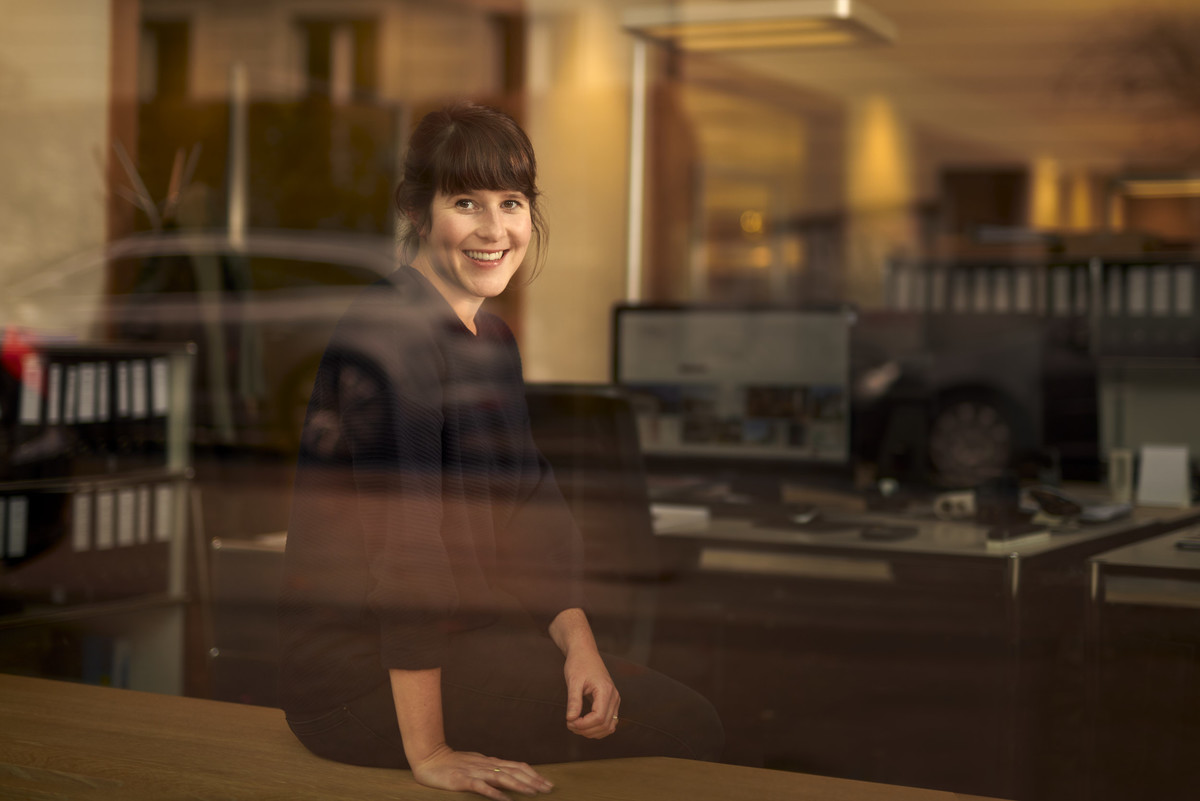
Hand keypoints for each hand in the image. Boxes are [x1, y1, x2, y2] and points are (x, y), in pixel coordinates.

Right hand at [410, 744, 553, 800]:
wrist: (430, 758)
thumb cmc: (454, 763)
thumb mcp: (477, 764)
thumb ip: (492, 769)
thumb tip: (510, 774)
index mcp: (490, 762)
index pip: (517, 766)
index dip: (534, 774)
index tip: (547, 783)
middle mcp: (486, 765)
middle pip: (514, 771)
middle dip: (533, 780)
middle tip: (548, 789)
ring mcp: (475, 772)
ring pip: (501, 778)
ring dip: (519, 785)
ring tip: (534, 792)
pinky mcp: (462, 780)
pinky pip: (481, 787)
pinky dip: (494, 793)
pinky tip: (505, 800)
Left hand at [563, 645, 619, 738]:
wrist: (585, 652)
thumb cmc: (579, 664)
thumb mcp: (573, 681)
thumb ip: (573, 701)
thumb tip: (570, 719)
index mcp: (606, 690)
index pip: (599, 717)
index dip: (583, 725)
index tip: (569, 722)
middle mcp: (614, 697)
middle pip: (605, 725)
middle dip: (586, 730)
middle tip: (569, 724)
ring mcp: (615, 700)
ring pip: (609, 727)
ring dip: (592, 732)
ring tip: (575, 725)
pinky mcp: (612, 702)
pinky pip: (609, 722)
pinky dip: (598, 728)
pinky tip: (584, 725)